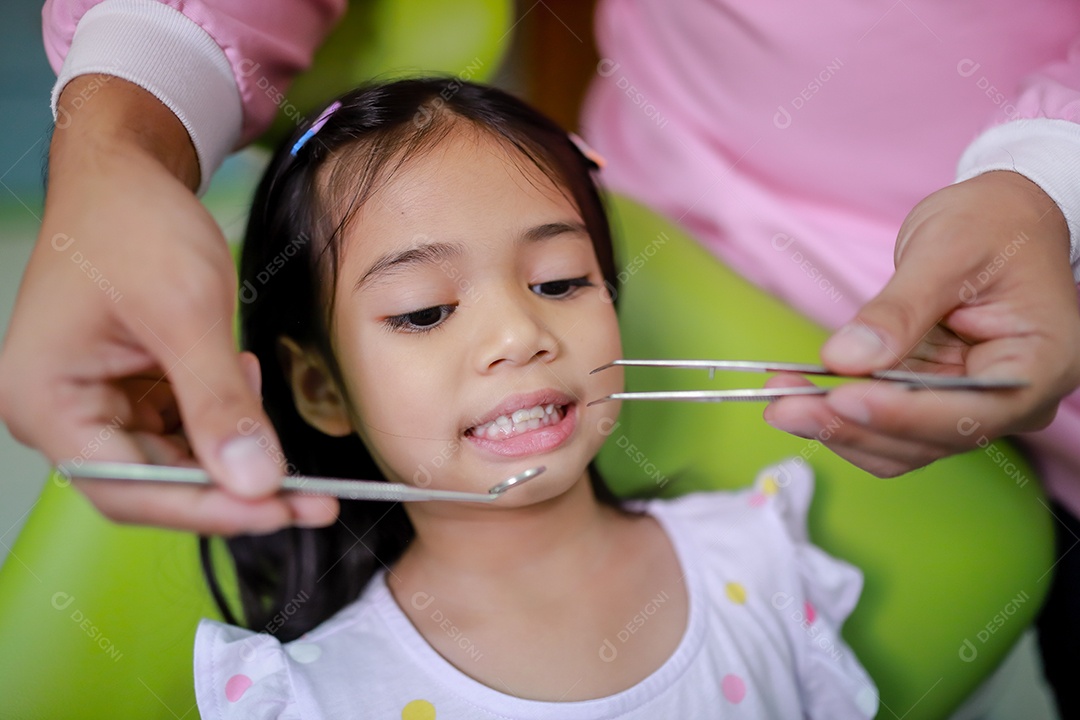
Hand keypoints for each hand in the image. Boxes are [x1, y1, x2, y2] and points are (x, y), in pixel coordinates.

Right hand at [0, 77, 337, 532]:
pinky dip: (221, 418)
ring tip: (275, 419)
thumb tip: (256, 481)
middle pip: (153, 485)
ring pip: (173, 461)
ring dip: (232, 452)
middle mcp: (59, 414)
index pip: (129, 489)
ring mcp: (93, 403)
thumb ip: (219, 402)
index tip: (282, 508)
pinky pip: (179, 428)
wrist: (125, 170)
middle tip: (313, 500)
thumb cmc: (134, 223)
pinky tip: (242, 379)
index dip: (210, 509)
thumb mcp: (186, 312)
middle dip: (235, 489)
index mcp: (46, 402)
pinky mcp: (125, 390)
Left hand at [763, 170, 1079, 476]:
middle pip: (926, 438)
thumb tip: (846, 358)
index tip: (842, 400)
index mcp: (1037, 364)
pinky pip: (884, 423)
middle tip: (784, 405)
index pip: (971, 413)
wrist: (1002, 218)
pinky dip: (839, 414)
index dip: (902, 415)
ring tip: (778, 398)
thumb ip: (900, 309)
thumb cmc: (993, 224)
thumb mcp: (947, 251)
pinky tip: (797, 394)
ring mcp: (969, 405)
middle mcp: (1010, 401)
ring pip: (898, 443)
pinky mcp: (932, 398)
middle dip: (851, 424)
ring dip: (835, 426)